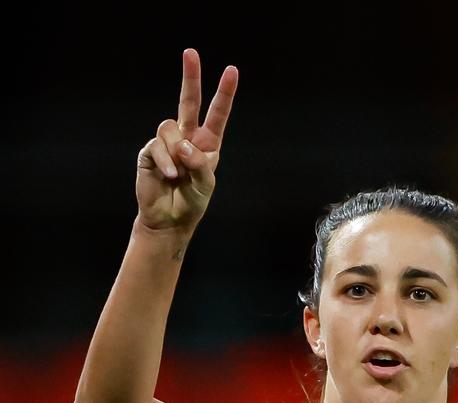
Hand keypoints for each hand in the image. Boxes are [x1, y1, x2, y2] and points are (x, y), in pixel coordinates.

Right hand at [135, 48, 237, 231]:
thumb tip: (183, 144)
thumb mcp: (205, 184)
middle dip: (190, 77)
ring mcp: (167, 143)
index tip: (232, 70)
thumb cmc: (191, 202)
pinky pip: (158, 146)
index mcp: (207, 144)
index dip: (224, 93)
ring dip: (176, 151)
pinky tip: (169, 176)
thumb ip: (199, 163)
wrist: (169, 220)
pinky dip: (166, 161)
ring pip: (170, 128)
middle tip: (190, 52)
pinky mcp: (150, 151)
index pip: (217, 114)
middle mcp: (187, 138)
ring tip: (178, 174)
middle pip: (188, 102)